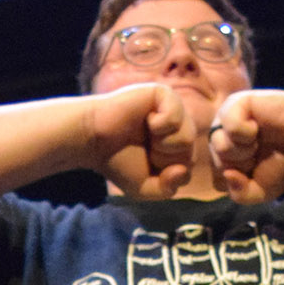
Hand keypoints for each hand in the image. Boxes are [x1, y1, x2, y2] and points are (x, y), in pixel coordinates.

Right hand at [80, 82, 197, 199]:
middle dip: (164, 160)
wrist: (93, 139)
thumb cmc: (117, 161)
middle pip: (190, 153)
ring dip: (162, 144)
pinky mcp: (165, 94)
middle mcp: (179, 127)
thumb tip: (182, 171)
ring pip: (187, 137)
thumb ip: (167, 189)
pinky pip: (175, 117)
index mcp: (176, 147)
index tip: (146, 164)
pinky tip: (146, 119)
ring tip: (146, 134)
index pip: (188, 167)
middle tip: (144, 149)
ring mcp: (174, 109)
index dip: (167, 174)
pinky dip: (159, 125)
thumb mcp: (143, 188)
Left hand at [206, 90, 283, 203]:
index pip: (217, 180)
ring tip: (260, 138)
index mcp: (221, 157)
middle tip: (261, 150)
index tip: (259, 167)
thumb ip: (239, 194)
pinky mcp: (235, 103)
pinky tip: (258, 126)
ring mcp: (225, 119)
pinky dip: (248, 132)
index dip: (242, 179)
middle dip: (245, 164)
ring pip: (221, 146)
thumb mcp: (260, 191)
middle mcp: (220, 136)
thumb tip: (227, 174)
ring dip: (246, 149)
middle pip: (219, 163)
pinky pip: (231, 126)